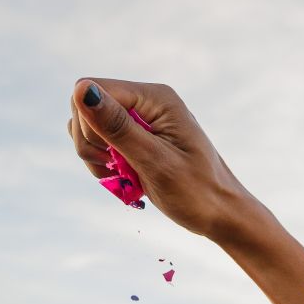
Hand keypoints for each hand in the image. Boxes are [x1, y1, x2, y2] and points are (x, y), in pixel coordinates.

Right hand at [67, 79, 262, 241]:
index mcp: (155, 97)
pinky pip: (99, 142)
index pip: (92, 89)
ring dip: (94, 156)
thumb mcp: (156, 161)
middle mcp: (146, 101)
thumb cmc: (198, 191)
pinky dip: (102, 163)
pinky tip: (124, 179)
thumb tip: (81, 89)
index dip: (90, 124)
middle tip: (117, 171)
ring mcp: (140, 119)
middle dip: (90, 143)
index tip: (112, 156)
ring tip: (124, 177)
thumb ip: (118, 127)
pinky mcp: (135, 137)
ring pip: (88, 126)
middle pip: (85, 107)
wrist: (222, 214)